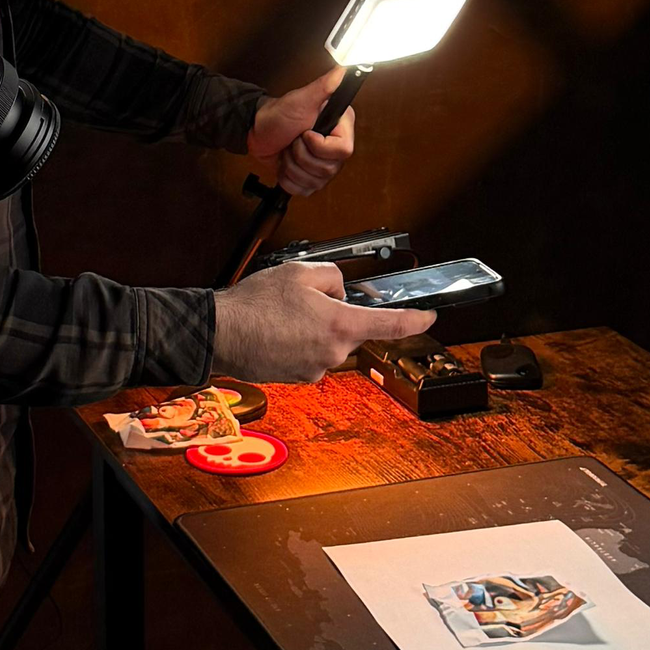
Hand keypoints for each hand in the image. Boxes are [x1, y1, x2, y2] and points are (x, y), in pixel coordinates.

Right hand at [209, 256, 433, 382]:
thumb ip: (333, 276)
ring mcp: (315, 369)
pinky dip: (298, 342)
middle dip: (334, 312)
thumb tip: (340, 291)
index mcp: (340, 325)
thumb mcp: (301, 271)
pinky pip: (309, 354)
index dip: (416, 320)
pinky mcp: (298, 378)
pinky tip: (275, 331)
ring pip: (328, 341)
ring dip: (313, 328)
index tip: (429, 318)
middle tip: (303, 300)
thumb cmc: (255, 303)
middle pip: (351, 328)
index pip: (392, 324)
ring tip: (281, 316)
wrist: (220, 333)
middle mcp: (333, 353)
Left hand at [248, 67, 354, 196]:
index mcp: (339, 127)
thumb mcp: (300, 99)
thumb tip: (343, 70)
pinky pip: (304, 190)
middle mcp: (334, 146)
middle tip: (293, 141)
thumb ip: (324, 86)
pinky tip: (285, 164)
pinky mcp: (309, 178)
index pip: (344, 150)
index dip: (320, 146)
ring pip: (316, 182)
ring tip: (287, 150)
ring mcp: (322, 164)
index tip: (305, 134)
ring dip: (293, 167)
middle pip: (329, 169)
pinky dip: (288, 179)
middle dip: (301, 156)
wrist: (255, 131)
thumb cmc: (276, 114)